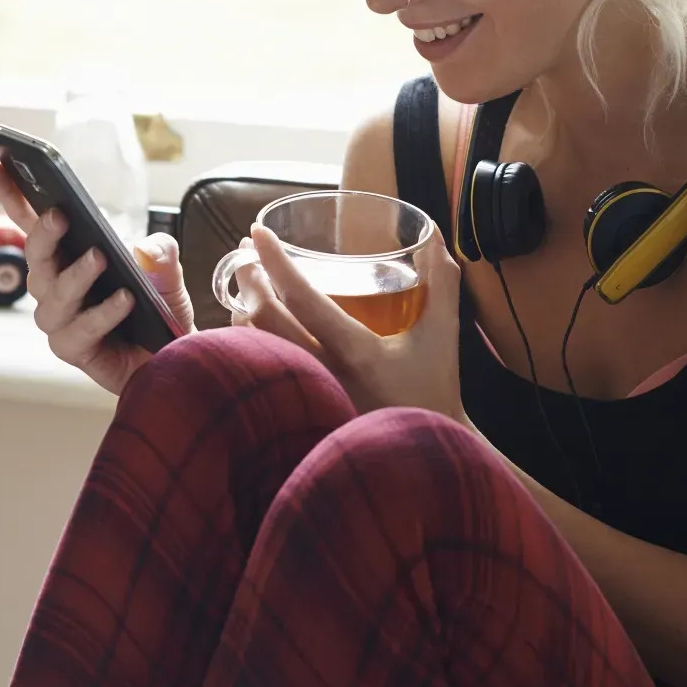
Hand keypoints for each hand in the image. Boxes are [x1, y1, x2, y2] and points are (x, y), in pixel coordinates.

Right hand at [0, 159, 195, 396]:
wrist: (173, 358)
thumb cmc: (157, 312)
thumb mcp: (165, 272)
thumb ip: (159, 252)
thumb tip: (145, 248)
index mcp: (67, 255)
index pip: (30, 219)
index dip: (8, 192)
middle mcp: (55, 285)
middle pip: (37, 256)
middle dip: (44, 234)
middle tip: (61, 214)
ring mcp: (60, 319)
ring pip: (53, 294)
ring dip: (76, 274)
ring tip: (101, 258)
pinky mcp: (73, 349)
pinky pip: (80, 330)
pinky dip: (102, 313)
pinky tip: (124, 299)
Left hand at [238, 223, 463, 419]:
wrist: (425, 454)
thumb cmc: (434, 390)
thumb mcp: (443, 333)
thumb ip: (442, 282)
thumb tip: (432, 235)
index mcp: (355, 350)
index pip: (302, 297)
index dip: (275, 260)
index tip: (257, 232)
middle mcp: (322, 373)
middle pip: (264, 319)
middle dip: (248, 279)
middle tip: (244, 254)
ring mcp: (306, 393)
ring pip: (254, 345)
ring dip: (242, 309)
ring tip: (245, 284)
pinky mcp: (298, 407)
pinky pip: (260, 367)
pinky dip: (248, 339)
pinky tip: (250, 324)